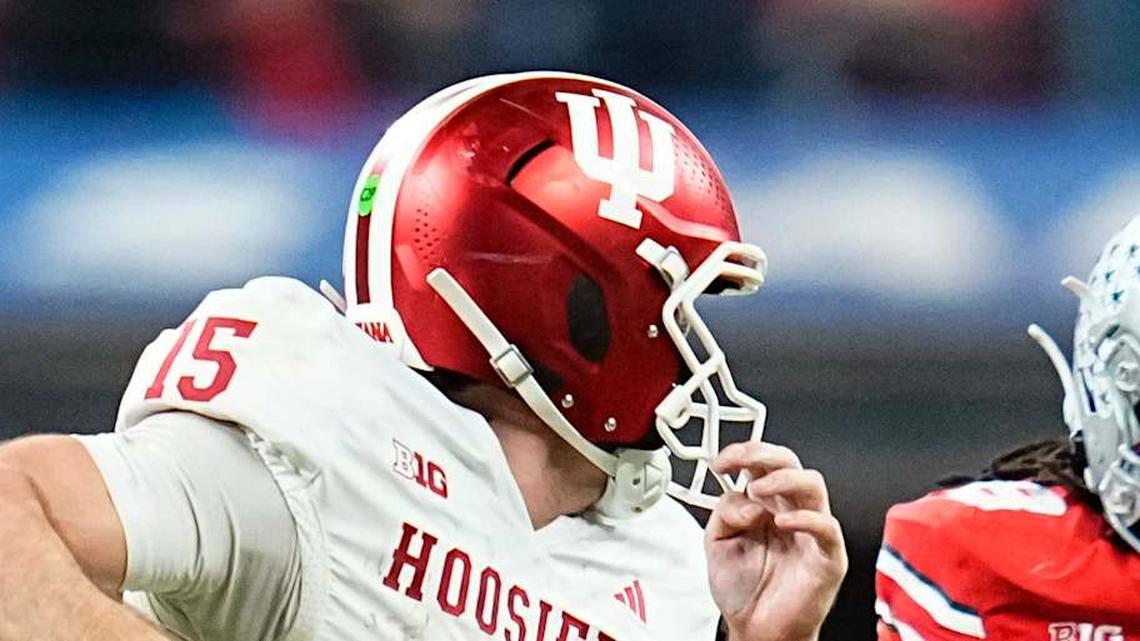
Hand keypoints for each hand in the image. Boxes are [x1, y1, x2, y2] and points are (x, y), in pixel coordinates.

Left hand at [705, 442, 846, 640]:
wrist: (756, 631)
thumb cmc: (744, 589)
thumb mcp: (717, 542)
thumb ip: (724, 513)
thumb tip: (744, 498)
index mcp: (765, 504)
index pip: (763, 463)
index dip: (743, 453)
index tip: (721, 461)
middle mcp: (789, 511)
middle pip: (790, 463)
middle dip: (764, 454)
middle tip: (741, 462)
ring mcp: (810, 531)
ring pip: (813, 484)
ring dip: (783, 479)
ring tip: (757, 491)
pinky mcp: (827, 556)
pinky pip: (827, 528)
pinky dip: (806, 519)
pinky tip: (781, 522)